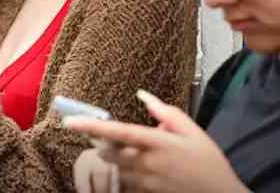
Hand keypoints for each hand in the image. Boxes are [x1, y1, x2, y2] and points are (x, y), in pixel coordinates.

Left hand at [64, 91, 247, 192]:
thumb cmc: (208, 162)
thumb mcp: (192, 131)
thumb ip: (165, 112)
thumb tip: (143, 96)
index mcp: (158, 143)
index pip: (119, 132)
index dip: (92, 126)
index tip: (71, 121)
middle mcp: (148, 164)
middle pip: (109, 153)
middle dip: (101, 143)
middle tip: (99, 135)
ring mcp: (146, 183)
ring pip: (115, 169)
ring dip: (113, 159)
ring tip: (130, 151)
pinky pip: (126, 183)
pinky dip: (125, 174)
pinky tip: (139, 167)